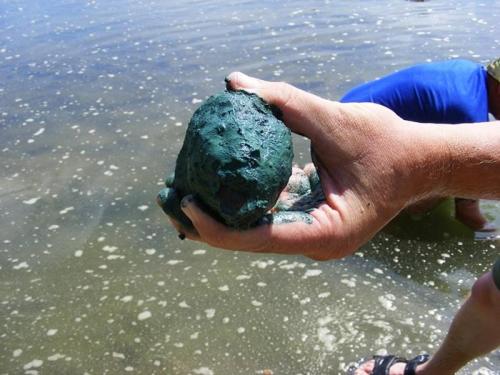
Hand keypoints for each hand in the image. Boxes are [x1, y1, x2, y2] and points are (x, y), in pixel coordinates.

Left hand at [176, 73, 441, 259]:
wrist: (420, 163)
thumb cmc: (388, 146)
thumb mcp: (337, 120)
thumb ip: (285, 101)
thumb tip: (234, 83)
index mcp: (323, 233)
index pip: (257, 237)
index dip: (216, 226)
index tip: (185, 204)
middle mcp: (313, 241)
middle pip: (248, 238)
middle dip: (207, 224)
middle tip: (168, 199)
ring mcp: (310, 232)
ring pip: (254, 227)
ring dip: (219, 211)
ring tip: (180, 191)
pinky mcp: (308, 218)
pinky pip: (268, 212)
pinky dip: (241, 197)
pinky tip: (216, 181)